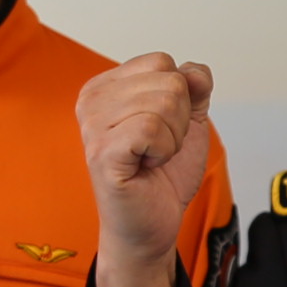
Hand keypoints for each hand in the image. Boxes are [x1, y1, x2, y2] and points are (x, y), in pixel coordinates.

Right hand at [79, 54, 214, 286]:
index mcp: (106, 86)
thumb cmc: (163, 174)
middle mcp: (91, 100)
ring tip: (151, 158)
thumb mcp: (187, 120)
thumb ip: (193, 87)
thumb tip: (194, 72)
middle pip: (168, 81)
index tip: (161, 129)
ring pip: (164, 102)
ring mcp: (92, 126)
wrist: (154, 224)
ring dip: (172, 138)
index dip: (180, 97)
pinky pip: (152, 128)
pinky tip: (147, 166)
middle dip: (179, 119)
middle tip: (158, 148)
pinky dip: (163, 151)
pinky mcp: (102, 153)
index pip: (162, 62)